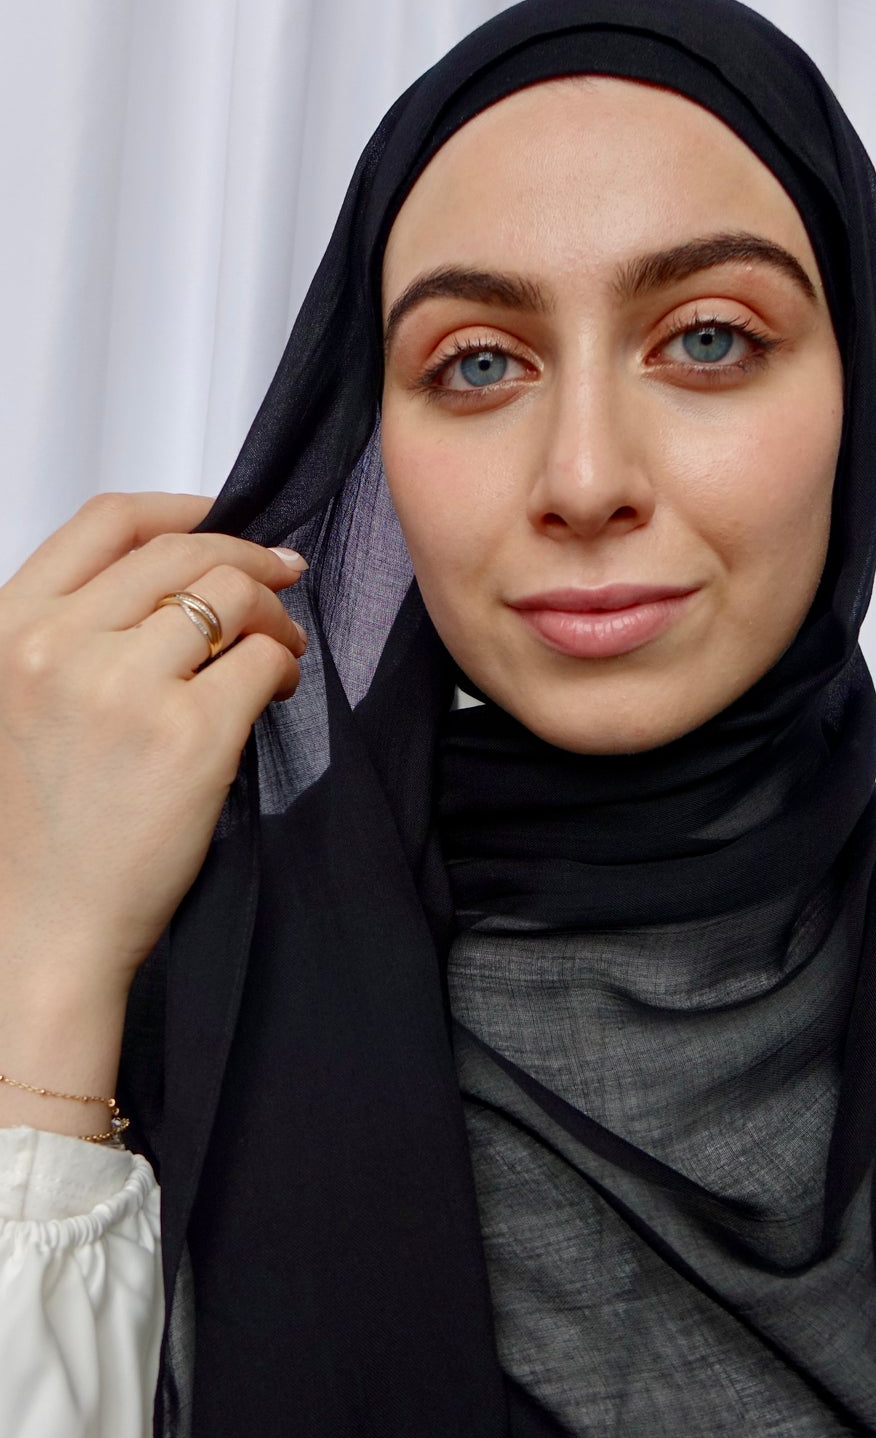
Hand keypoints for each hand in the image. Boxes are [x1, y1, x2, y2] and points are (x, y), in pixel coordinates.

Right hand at [0, 492, 306, 1020]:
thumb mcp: (12, 702)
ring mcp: (124, 687)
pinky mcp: (190, 735)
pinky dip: (285, 662)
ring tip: (281, 643)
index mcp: (7, 628)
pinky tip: (281, 686)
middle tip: (282, 575)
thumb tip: (168, 582)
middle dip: (247, 556)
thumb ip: (65, 636)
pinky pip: (263, 659)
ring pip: (231, 594)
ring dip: (273, 611)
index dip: (179, 508)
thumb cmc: (32, 832)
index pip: (106, 524)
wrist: (40, 929)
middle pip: (181, 552)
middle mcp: (57, 645)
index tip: (222, 517)